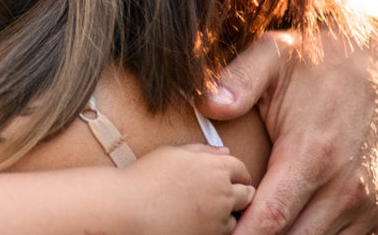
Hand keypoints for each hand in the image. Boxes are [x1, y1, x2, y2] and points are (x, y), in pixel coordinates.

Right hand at [123, 144, 253, 233]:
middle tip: (223, 195)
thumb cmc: (146, 178)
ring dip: (228, 212)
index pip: (240, 168)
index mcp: (214, 166)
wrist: (131, 208)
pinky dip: (217, 227)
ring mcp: (219, 216)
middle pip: (246, 193)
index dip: (236, 173)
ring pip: (237, 214)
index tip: (230, 177)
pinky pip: (226, 231)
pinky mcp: (212, 234)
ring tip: (207, 210)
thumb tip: (223, 151)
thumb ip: (201, 151)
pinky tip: (199, 221)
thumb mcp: (172, 154)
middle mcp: (223, 191)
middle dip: (239, 192)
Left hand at [196, 30, 377, 233]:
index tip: (215, 230)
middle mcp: (347, 187)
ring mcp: (370, 205)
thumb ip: (238, 81)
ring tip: (255, 224)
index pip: (270, 218)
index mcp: (313, 153)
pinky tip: (292, 225)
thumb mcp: (272, 55)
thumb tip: (207, 104)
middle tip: (227, 226)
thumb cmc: (318, 62)